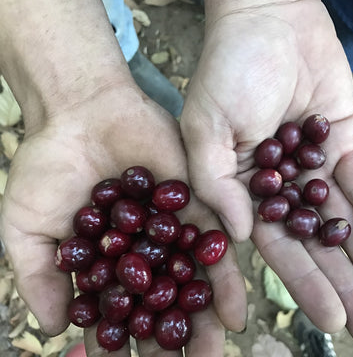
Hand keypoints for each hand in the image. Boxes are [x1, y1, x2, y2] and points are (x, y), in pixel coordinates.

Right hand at [0, 86, 246, 355]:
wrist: (81, 112)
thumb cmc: (47, 168)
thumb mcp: (27, 228)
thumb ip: (41, 278)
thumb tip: (58, 331)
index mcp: (107, 266)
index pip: (117, 317)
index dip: (121, 346)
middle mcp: (144, 254)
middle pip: (161, 308)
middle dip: (171, 342)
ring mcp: (172, 233)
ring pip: (191, 286)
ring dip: (203, 323)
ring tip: (212, 354)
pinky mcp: (197, 208)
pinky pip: (214, 247)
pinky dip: (224, 281)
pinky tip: (233, 314)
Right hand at [180, 0, 352, 348]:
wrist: (267, 20)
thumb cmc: (227, 70)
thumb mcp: (203, 128)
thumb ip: (213, 184)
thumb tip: (235, 236)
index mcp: (243, 190)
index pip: (277, 249)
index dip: (305, 286)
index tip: (334, 322)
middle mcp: (278, 187)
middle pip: (318, 247)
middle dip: (348, 289)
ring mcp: (311, 167)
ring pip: (344, 225)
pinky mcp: (339, 143)